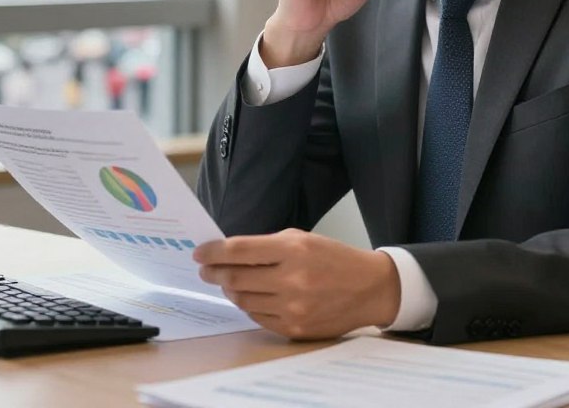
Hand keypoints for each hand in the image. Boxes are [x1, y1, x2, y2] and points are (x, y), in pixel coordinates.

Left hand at [193, 229, 400, 339]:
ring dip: (230, 290)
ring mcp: (293, 307)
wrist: (368, 288)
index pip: (240, 250)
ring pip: (243, 300)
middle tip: (205, 269)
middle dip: (214, 273)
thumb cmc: (333, 258)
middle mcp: (291, 279)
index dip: (214, 252)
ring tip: (228, 282)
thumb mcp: (302, 239)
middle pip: (235, 278)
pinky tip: (249, 296)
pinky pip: (258, 318)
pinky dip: (249, 305)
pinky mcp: (295, 329)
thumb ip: (267, 246)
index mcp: (292, 249)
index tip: (199, 253)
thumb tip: (229, 254)